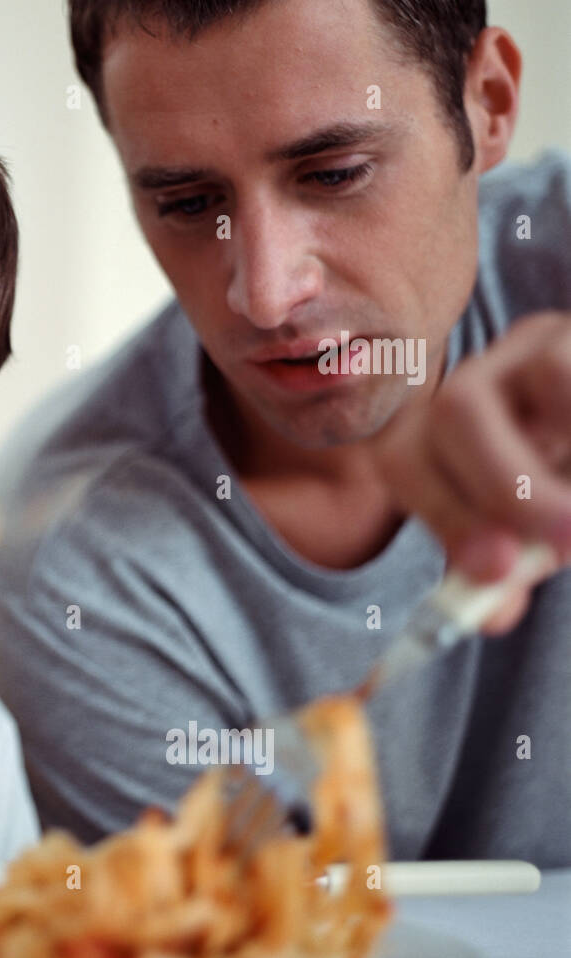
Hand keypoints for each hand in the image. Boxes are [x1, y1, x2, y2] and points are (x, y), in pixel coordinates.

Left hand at [372, 311, 570, 633]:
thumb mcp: (533, 533)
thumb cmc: (563, 492)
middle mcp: (479, 377)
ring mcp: (537, 342)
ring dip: (570, 459)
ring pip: (545, 374)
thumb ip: (510, 571)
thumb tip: (489, 616)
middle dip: (506, 485)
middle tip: (567, 544)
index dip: (444, 515)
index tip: (497, 571)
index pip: (403, 459)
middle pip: (457, 409)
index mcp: (441, 432)